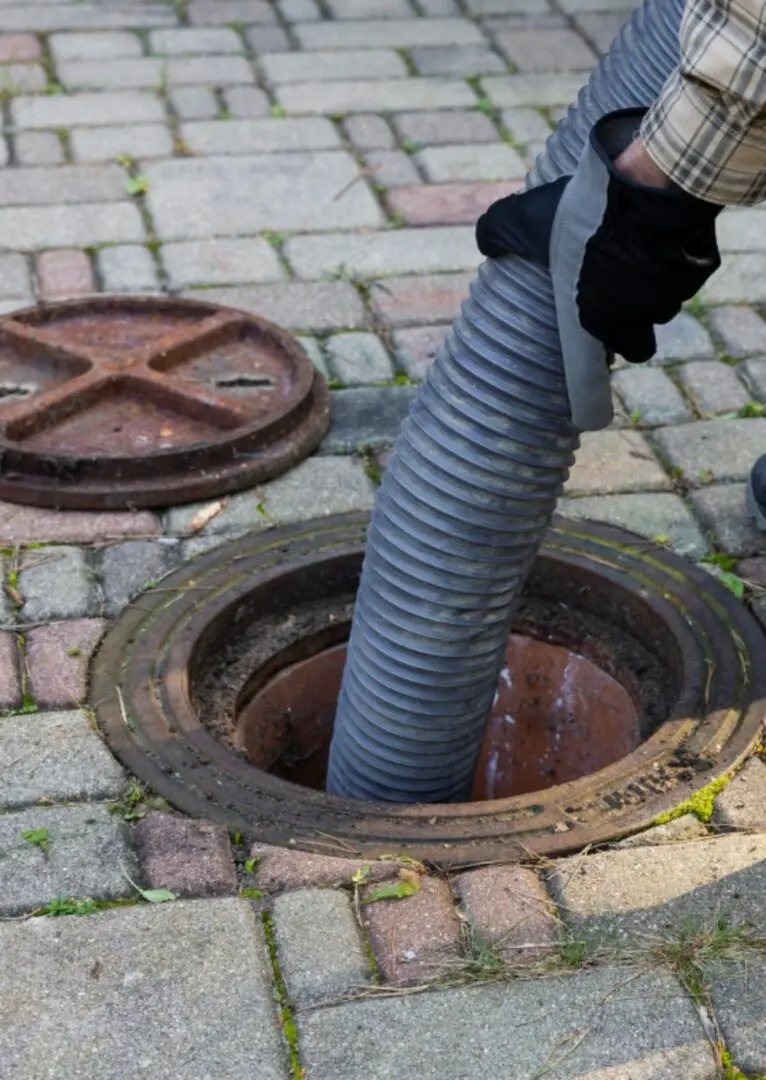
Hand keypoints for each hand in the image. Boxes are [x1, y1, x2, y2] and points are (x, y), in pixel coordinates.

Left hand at [476, 108, 720, 364]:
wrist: (647, 185)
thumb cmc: (582, 213)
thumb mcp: (527, 220)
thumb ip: (498, 234)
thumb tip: (484, 240)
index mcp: (601, 319)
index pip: (616, 354)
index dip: (610, 349)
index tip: (603, 337)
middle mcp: (641, 316)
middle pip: (643, 335)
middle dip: (633, 321)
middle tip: (617, 294)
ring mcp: (674, 293)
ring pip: (665, 301)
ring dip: (653, 288)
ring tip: (636, 255)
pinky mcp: (698, 267)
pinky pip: (688, 272)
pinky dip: (677, 259)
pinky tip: (662, 237)